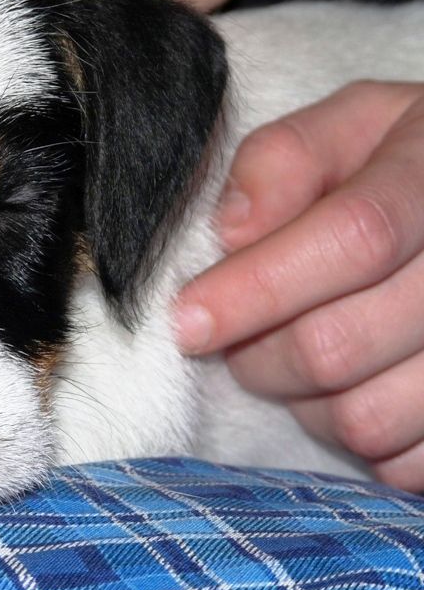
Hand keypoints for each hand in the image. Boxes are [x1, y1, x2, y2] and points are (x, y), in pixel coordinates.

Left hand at [174, 80, 423, 491]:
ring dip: (301, 402)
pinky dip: (356, 439)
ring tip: (297, 355)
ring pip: (364, 419)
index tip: (188, 321)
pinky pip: (402, 465)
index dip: (257, 287)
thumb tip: (233, 230)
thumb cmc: (403, 160)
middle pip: (339, 345)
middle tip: (234, 336)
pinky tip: (354, 387)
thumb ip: (286, 158)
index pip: (353, 239)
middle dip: (256, 354)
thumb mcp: (353, 124)